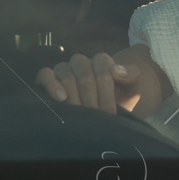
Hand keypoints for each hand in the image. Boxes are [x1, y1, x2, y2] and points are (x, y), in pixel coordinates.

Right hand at [35, 44, 169, 116]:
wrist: (101, 114)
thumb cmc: (118, 101)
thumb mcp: (133, 89)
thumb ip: (132, 76)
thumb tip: (116, 72)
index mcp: (102, 62)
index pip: (102, 64)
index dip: (106, 90)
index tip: (110, 111)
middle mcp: (82, 63)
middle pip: (84, 73)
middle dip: (91, 98)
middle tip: (95, 117)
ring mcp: (64, 69)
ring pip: (65, 71)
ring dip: (73, 95)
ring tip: (80, 111)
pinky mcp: (48, 78)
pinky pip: (45, 74)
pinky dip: (52, 84)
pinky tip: (61, 98)